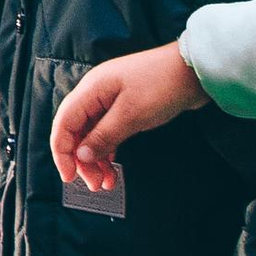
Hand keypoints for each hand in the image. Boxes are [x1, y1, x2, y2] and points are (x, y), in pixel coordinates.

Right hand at [50, 42, 201, 191]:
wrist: (194, 71)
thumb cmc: (162, 86)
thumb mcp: (131, 115)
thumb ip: (103, 136)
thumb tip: (80, 156)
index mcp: (91, 90)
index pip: (64, 123)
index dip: (62, 152)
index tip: (69, 177)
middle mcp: (95, 94)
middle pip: (75, 131)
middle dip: (80, 160)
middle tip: (94, 184)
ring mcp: (110, 100)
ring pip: (91, 134)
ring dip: (95, 158)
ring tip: (106, 182)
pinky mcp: (125, 107)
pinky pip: (107, 131)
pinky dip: (108, 150)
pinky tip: (112, 166)